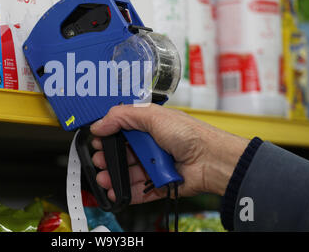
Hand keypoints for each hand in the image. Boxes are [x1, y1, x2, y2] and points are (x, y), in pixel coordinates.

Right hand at [90, 104, 248, 203]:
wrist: (211, 160)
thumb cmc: (190, 134)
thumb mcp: (152, 115)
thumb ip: (122, 116)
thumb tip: (99, 124)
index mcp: (148, 125)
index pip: (121, 130)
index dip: (108, 135)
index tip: (97, 139)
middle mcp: (150, 145)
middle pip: (121, 153)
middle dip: (107, 158)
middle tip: (99, 160)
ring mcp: (154, 165)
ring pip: (127, 173)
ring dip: (113, 176)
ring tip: (104, 178)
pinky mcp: (159, 184)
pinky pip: (138, 190)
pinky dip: (126, 192)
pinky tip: (115, 191)